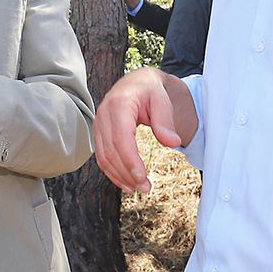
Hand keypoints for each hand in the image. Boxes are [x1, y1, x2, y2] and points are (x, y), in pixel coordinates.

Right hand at [93, 67, 195, 192]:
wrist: (136, 83)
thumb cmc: (150, 90)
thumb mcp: (162, 100)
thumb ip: (165, 121)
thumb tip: (173, 142)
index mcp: (119, 104)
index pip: (120, 137)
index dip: (129, 160)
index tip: (141, 177)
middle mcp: (104, 114)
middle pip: (111, 151)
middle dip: (127, 173)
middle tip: (145, 188)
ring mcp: (99, 125)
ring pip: (104, 157)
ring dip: (120, 176)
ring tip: (139, 188)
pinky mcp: (99, 134)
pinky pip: (102, 157)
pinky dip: (113, 172)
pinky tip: (126, 183)